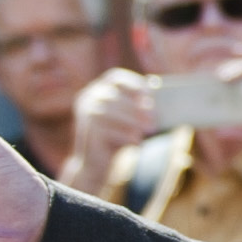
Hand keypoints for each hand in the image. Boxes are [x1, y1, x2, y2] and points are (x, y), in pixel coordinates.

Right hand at [67, 69, 158, 184]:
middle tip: (154, 120)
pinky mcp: (87, 131)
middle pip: (115, 96)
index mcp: (98, 90)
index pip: (115, 77)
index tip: (150, 93)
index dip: (134, 83)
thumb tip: (156, 96)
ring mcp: (85, 114)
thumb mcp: (129, 120)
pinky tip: (137, 142)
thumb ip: (139, 106)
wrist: (96, 164)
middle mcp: (88, 98)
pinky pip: (109, 131)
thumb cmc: (117, 137)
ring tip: (150, 131)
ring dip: (134, 122)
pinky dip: (125, 136)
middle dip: (138, 108)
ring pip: (112, 113)